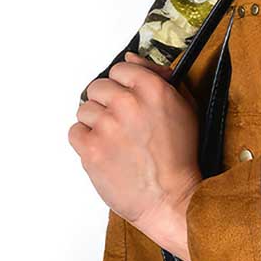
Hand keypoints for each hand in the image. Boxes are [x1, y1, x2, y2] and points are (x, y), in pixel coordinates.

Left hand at [70, 53, 200, 260]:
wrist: (172, 201)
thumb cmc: (180, 160)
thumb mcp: (185, 110)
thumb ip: (158, 78)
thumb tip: (131, 59)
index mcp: (152, 89)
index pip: (120, 69)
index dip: (124, 88)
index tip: (130, 104)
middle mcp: (127, 103)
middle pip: (98, 88)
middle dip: (108, 106)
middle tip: (123, 129)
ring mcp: (106, 126)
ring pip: (84, 110)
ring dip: (96, 125)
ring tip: (116, 145)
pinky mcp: (91, 149)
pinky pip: (75, 132)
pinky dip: (86, 143)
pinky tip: (106, 154)